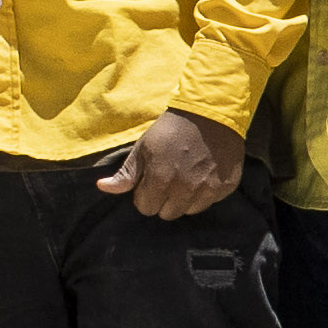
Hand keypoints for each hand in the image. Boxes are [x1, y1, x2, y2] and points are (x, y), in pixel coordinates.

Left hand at [101, 109, 243, 225]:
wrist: (209, 113)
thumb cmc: (170, 129)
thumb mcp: (143, 148)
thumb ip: (126, 174)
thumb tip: (102, 188)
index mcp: (160, 180)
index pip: (145, 208)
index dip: (145, 195)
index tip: (151, 180)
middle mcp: (185, 189)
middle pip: (168, 214)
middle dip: (164, 201)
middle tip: (169, 179)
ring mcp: (208, 190)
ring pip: (189, 211)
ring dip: (185, 200)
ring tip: (186, 177)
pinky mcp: (226, 187)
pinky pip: (209, 202)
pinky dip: (204, 193)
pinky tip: (202, 174)